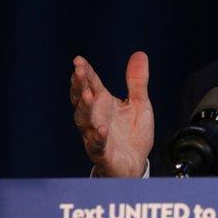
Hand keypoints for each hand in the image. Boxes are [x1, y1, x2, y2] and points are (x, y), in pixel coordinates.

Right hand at [70, 51, 154, 176]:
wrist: (135, 164)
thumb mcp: (139, 104)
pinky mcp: (102, 153)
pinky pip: (97, 145)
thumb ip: (137, 81)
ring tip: (88, 95)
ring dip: (85, 108)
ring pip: (84, 121)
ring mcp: (96, 135)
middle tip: (79, 72)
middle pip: (82, 99)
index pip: (91, 84)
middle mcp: (95, 117)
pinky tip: (101, 129)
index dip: (85, 72)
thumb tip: (139, 54)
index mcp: (103, 103)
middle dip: (79, 86)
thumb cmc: (132, 134)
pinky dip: (98, 138)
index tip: (79, 60)